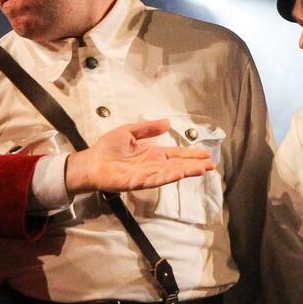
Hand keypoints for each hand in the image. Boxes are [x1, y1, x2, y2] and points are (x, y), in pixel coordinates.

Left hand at [64, 119, 214, 193]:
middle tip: (212, 165)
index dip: (191, 154)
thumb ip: (148, 128)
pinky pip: (156, 179)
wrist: (90, 162)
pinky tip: (180, 173)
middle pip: (178, 165)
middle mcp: (152, 165)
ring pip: (171, 173)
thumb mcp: (129, 132)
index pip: (176, 154)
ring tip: (202, 169)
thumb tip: (167, 122)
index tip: (206, 154)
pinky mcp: (137, 182)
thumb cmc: (107, 148)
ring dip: (186, 172)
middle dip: (195, 165)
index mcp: (152, 154)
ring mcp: (146, 175)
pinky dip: (169, 176)